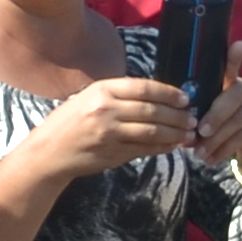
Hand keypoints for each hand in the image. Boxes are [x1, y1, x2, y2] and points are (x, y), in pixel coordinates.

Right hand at [29, 75, 203, 183]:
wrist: (49, 152)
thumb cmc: (69, 122)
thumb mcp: (90, 98)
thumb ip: (119, 96)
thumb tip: (156, 97)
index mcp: (102, 90)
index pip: (144, 87)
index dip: (169, 93)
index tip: (185, 98)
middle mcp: (106, 109)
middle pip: (152, 110)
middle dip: (177, 115)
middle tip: (192, 118)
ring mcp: (110, 133)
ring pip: (152, 131)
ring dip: (174, 133)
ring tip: (188, 133)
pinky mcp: (113, 153)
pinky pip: (144, 149)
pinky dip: (162, 147)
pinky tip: (172, 145)